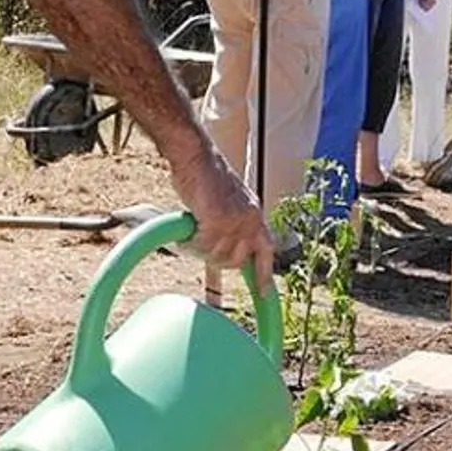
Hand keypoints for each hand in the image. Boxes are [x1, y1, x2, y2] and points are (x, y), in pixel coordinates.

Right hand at [170, 151, 275, 291]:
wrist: (196, 156)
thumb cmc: (204, 175)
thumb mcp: (227, 202)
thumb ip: (231, 223)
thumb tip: (225, 248)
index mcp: (255, 214)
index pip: (267, 250)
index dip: (264, 275)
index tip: (263, 294)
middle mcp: (251, 220)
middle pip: (236, 261)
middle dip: (216, 259)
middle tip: (199, 246)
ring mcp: (236, 221)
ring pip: (218, 256)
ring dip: (200, 251)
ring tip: (190, 235)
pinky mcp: (219, 221)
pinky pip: (203, 247)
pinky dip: (191, 245)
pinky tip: (184, 235)